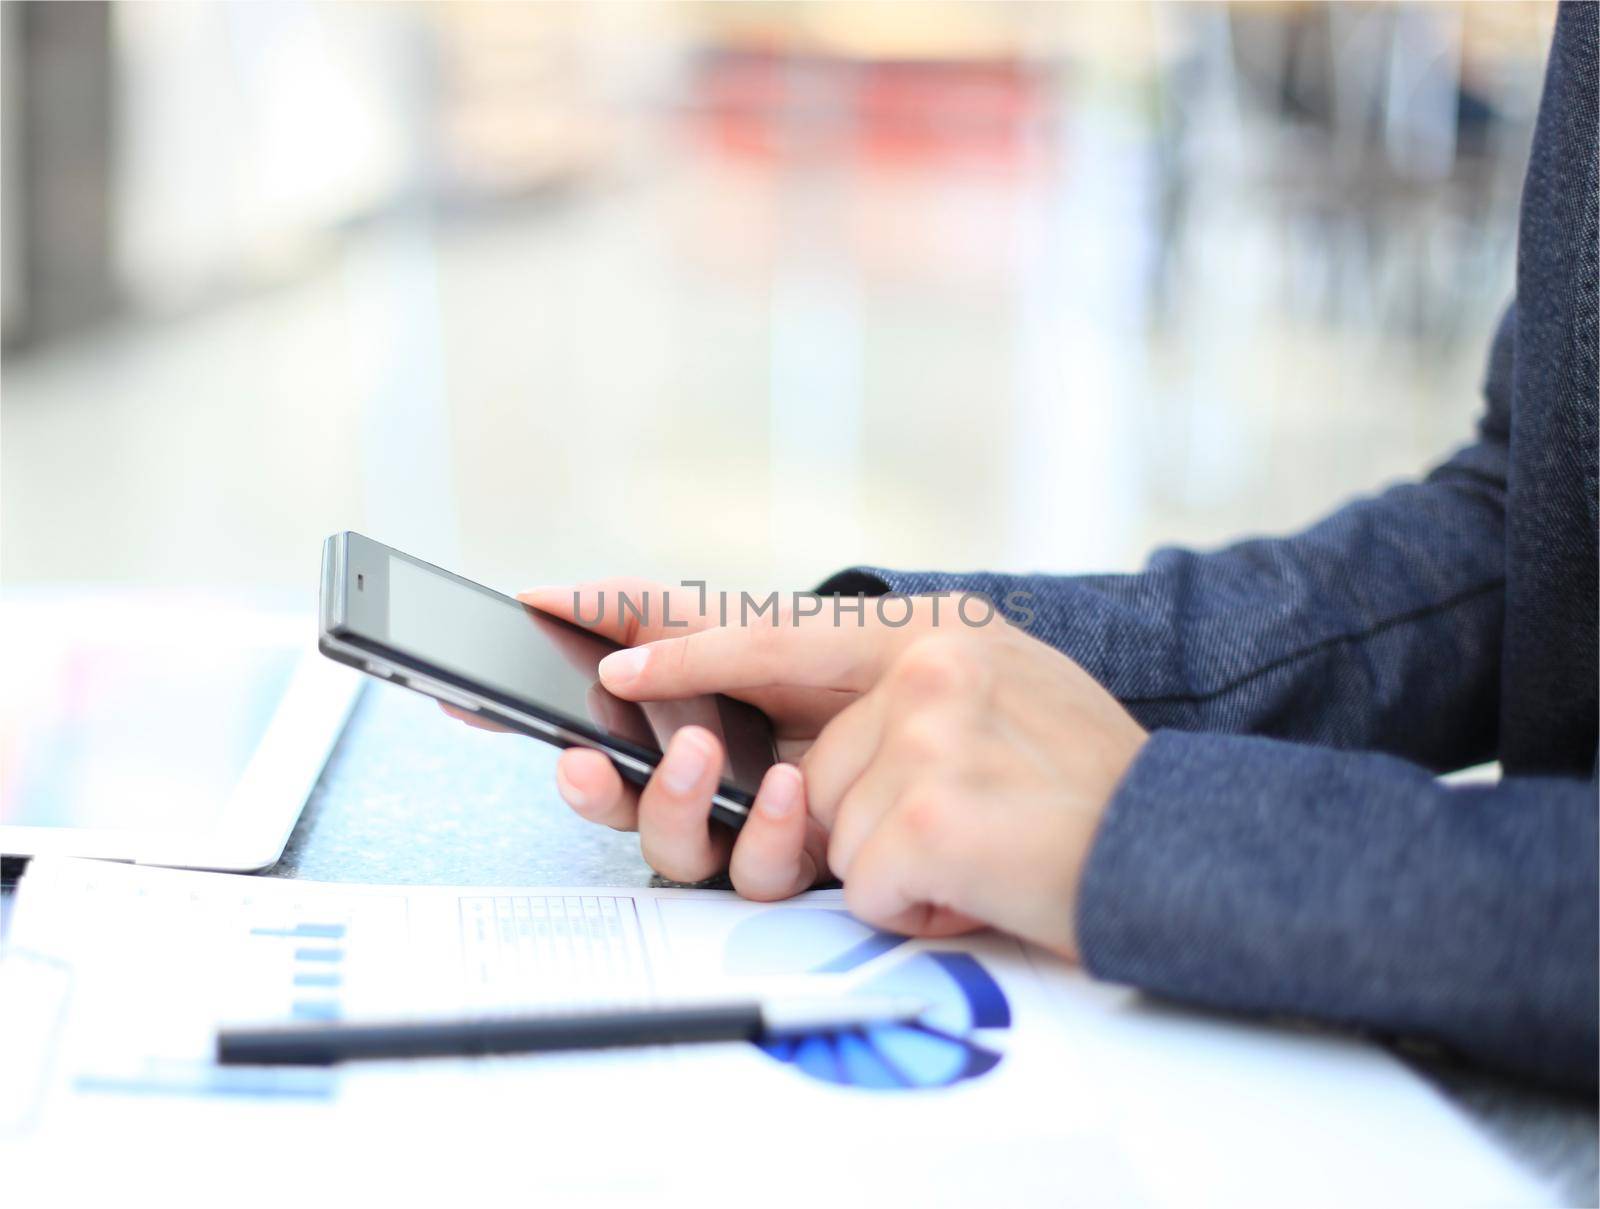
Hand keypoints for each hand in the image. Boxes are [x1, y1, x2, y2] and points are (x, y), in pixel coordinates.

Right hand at [488, 582, 855, 900]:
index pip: (586, 727)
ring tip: (700, 753)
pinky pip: (753, 873)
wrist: (951, 685)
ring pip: (671, 851)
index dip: (522, 718)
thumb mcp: (750, 616)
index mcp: (675, 713)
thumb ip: (654, 616)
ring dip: (674, 807)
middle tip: (591, 760)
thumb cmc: (850, 649)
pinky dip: (763, 834)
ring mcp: (745, 822)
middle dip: (591, 789)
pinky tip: (784, 790)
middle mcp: (700, 776)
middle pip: (615, 804)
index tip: (464, 704)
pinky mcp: (795, 857)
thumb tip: (545, 603)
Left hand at [594, 594, 1147, 957]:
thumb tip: (789, 748)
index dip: (680, 640)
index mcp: (930, 630)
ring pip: (825, 834)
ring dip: (892, 868)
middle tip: (914, 828)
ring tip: (978, 849)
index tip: (605, 648)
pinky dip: (915, 905)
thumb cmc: (1076, 786)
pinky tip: (981, 880)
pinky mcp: (925, 813)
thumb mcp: (993, 694)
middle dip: (830, 827)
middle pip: (796, 771)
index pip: (772, 629)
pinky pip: (861, 884)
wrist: (1177, 848)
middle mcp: (923, 665)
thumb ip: (892, 695)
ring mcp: (923, 735)